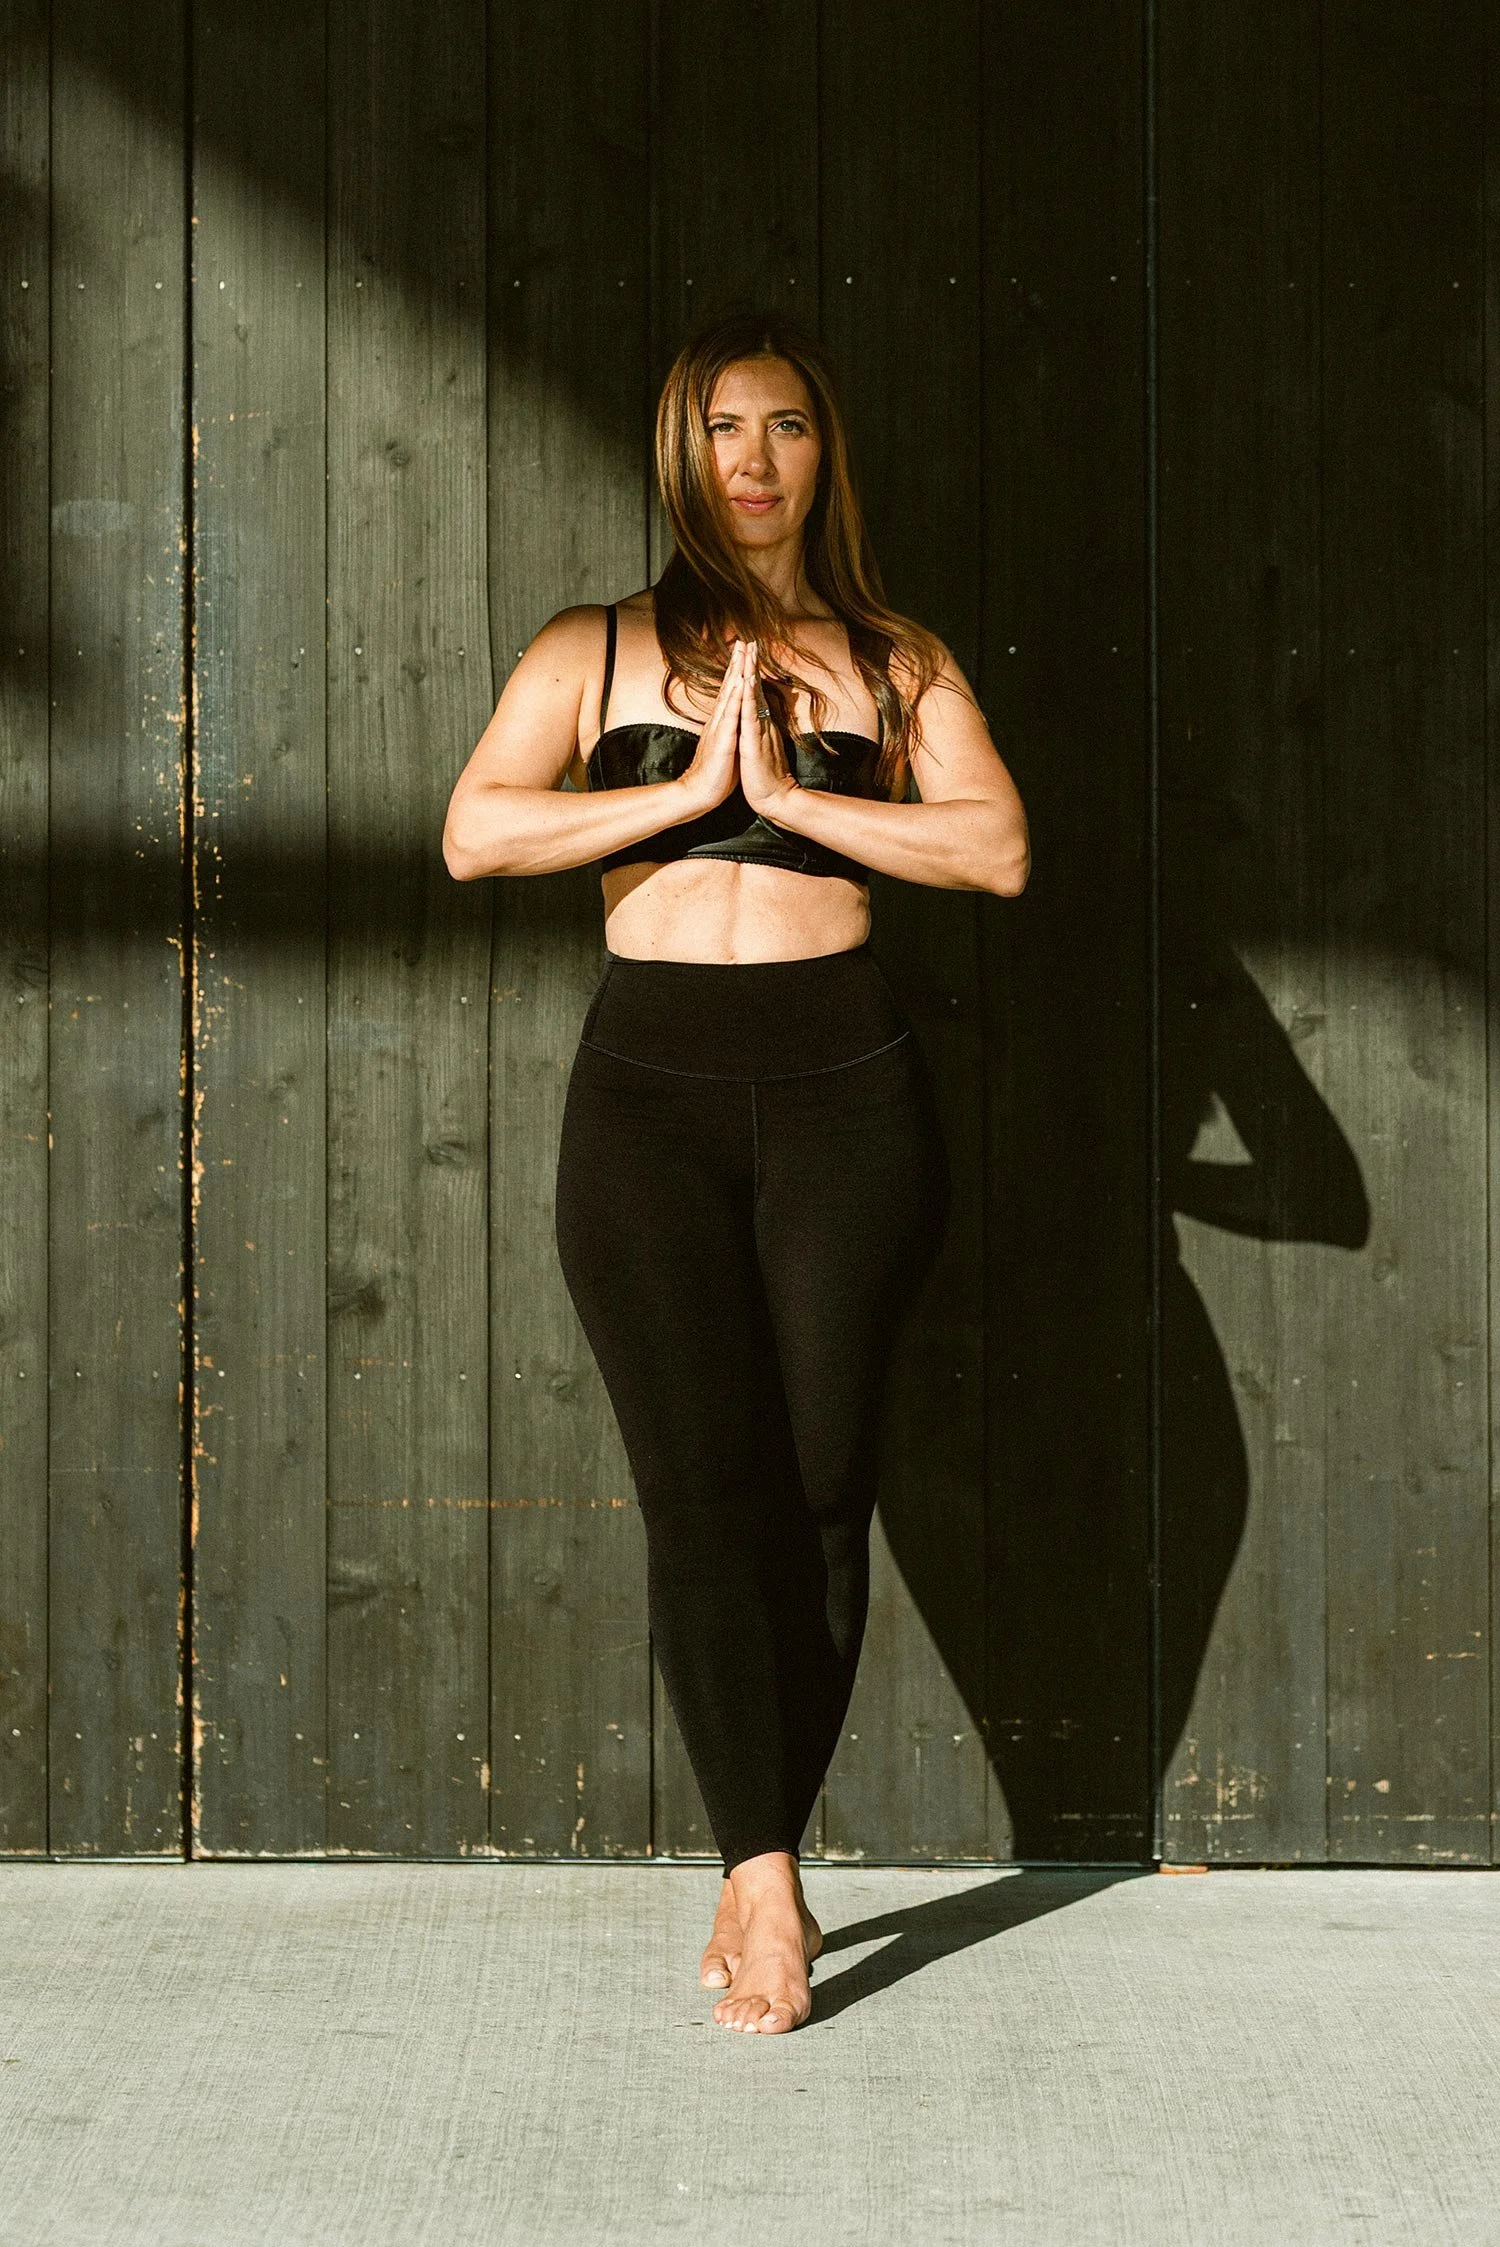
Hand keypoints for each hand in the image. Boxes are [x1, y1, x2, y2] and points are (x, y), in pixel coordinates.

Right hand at [675, 640, 744, 815]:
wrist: (700, 793)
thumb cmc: (716, 773)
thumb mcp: (726, 745)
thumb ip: (730, 730)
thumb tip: (735, 721)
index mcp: (722, 722)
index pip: (731, 691)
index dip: (737, 670)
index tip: (743, 651)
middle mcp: (719, 721)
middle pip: (729, 686)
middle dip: (736, 662)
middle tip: (743, 640)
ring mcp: (720, 729)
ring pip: (729, 696)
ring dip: (736, 673)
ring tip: (742, 653)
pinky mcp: (723, 741)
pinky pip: (731, 717)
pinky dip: (736, 699)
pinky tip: (741, 683)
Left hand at [737, 642, 798, 816]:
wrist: (774, 798)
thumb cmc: (764, 776)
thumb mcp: (760, 747)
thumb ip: (761, 730)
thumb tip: (761, 716)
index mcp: (758, 724)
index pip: (753, 693)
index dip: (749, 672)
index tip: (746, 651)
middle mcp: (761, 723)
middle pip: (754, 688)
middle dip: (751, 663)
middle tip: (749, 640)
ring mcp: (759, 731)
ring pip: (754, 696)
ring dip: (751, 673)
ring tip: (749, 651)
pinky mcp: (754, 742)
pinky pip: (751, 716)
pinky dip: (749, 697)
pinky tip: (748, 681)